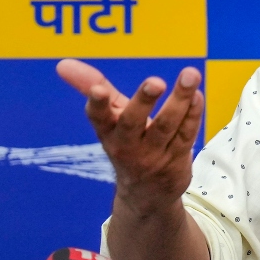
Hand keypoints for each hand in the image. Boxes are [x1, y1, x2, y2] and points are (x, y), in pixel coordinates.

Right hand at [57, 59, 204, 215]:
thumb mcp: (109, 119)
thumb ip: (93, 88)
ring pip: (166, 126)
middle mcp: (127, 146)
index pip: (99, 119)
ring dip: (179, 100)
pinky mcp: (177, 159)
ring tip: (189, 75)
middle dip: (143, 101)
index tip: (97, 90)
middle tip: (155, 81)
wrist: (146, 195)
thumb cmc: (127, 143)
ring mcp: (153, 155)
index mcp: (107, 132)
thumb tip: (62, 63)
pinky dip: (193, 114)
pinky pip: (186, 135)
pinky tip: (197, 95)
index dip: (97, 105)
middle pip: (134, 123)